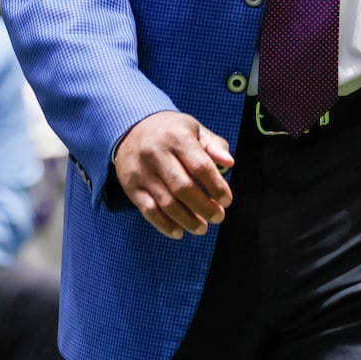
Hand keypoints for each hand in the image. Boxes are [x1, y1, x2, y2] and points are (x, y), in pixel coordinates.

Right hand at [114, 111, 233, 239]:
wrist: (131, 128)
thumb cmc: (171, 132)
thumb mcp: (194, 129)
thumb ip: (214, 146)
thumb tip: (229, 163)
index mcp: (177, 137)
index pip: (200, 166)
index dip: (216, 186)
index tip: (226, 201)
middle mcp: (157, 154)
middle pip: (183, 188)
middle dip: (204, 207)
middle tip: (218, 217)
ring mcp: (142, 172)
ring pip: (166, 203)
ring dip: (187, 220)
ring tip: (202, 228)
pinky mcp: (131, 186)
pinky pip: (148, 211)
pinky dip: (164, 225)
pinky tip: (179, 231)